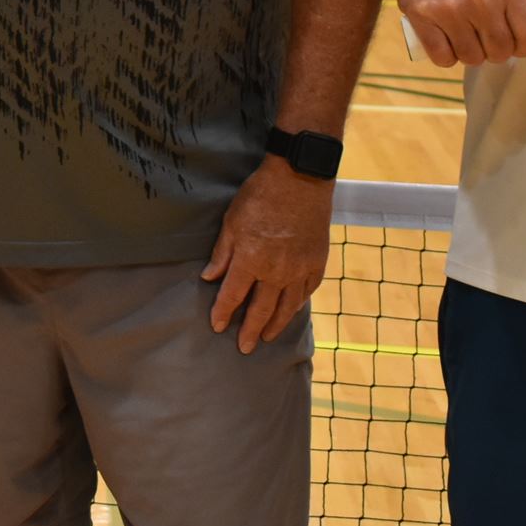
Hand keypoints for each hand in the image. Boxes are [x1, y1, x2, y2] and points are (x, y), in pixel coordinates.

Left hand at [202, 157, 331, 351]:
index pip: (233, 296)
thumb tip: (209, 278)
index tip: (217, 326)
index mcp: (250, 260)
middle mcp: (276, 271)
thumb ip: (222, 253)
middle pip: (261, 309)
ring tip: (266, 336)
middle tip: (244, 347)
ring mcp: (299, 269)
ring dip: (275, 324)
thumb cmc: (260, 195)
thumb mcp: (232, 220)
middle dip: (250, 330)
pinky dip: (298, 304)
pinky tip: (291, 309)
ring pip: (287, 307)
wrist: (300, 178)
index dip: (223, 313)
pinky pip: (307, 291)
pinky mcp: (317, 263)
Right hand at [396, 0, 525, 69]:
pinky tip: (445, 36)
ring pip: (471, 58)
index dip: (525, 46)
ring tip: (465, 33)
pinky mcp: (421, 15)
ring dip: (470, 53)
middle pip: (500, 53)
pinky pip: (443, 59)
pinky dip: (445, 55)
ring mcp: (449, 6)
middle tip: (484, 33)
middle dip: (494, 50)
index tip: (514, 38)